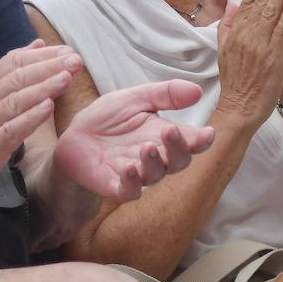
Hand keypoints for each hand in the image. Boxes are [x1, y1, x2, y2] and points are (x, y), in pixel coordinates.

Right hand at [0, 40, 79, 196]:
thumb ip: (12, 70)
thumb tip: (38, 44)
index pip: (14, 61)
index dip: (42, 54)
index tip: (67, 50)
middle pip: (17, 77)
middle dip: (48, 66)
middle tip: (74, 60)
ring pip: (15, 100)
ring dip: (43, 87)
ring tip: (66, 78)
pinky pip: (10, 130)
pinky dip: (29, 118)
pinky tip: (47, 109)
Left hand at [53, 79, 214, 200]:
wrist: (74, 135)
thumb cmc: (109, 118)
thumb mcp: (136, 98)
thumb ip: (165, 94)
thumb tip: (198, 90)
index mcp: (163, 136)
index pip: (190, 141)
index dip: (202, 140)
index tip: (208, 133)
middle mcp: (155, 158)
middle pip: (178, 161)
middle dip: (179, 148)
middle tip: (170, 130)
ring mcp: (136, 174)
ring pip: (155, 175)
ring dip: (154, 162)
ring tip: (147, 147)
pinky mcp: (114, 186)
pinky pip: (129, 191)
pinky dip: (131, 181)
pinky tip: (129, 167)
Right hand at [215, 0, 282, 126]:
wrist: (238, 109)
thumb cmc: (235, 82)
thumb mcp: (224, 50)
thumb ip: (228, 25)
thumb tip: (233, 4)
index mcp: (237, 31)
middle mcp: (246, 34)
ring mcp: (259, 44)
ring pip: (270, 9)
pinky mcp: (272, 55)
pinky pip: (280, 29)